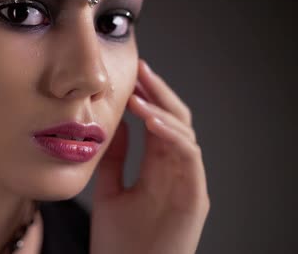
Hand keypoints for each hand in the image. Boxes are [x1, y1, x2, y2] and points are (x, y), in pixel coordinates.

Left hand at [90, 60, 208, 253]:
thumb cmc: (119, 242)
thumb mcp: (109, 191)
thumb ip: (114, 159)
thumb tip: (114, 124)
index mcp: (157, 168)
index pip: (157, 122)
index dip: (147, 96)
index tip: (130, 73)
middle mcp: (176, 171)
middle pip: (174, 120)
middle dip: (158, 92)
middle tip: (140, 68)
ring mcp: (187, 183)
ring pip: (185, 133)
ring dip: (163, 109)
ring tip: (139, 91)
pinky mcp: (195, 198)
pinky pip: (189, 157)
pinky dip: (172, 135)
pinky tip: (151, 120)